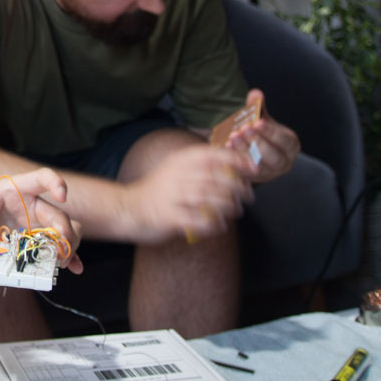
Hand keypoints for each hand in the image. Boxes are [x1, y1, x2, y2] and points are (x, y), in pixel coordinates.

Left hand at [0, 169, 82, 274]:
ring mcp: (34, 223)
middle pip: (58, 215)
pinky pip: (55, 248)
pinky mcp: (33, 240)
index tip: (63, 196)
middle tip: (60, 253)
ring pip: (64, 232)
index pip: (41, 178)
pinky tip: (73, 268)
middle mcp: (30, 205)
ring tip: (60, 264)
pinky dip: (64, 258)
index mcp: (14, 188)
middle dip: (65, 233)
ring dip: (66, 248)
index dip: (55, 183)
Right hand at [122, 145, 252, 243]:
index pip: (214, 154)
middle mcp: (176, 175)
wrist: (127, 208)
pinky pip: (197, 220)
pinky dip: (213, 224)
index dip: (238, 160)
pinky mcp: (168, 216)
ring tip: (236, 211)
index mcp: (180, 160)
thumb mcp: (175, 169)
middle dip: (238, 187)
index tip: (253, 169)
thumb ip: (201, 166)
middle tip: (248, 196)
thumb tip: (234, 167)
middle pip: (216, 177)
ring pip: (209, 198)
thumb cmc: (158, 191)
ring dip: (228, 206)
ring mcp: (171, 196)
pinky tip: (219, 226)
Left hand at [225, 89, 299, 183]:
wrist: (252, 150)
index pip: (285, 141)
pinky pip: (246, 172)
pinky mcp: (254, 179)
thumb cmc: (260, 132)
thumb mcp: (261, 118)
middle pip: (274, 157)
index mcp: (290, 146)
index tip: (257, 122)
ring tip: (232, 136)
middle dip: (258, 142)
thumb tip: (256, 93)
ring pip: (259, 166)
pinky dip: (237, 159)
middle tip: (243, 129)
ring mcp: (269, 173)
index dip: (271, 132)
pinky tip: (227, 146)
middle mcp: (283, 162)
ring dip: (245, 150)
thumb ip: (258, 107)